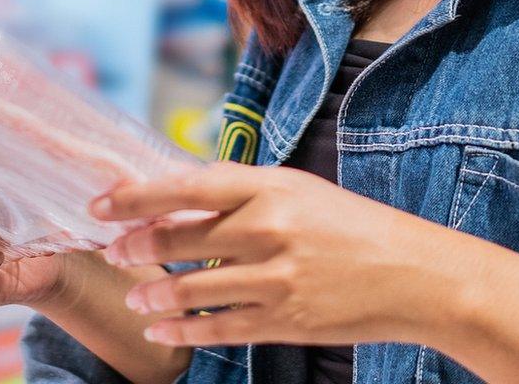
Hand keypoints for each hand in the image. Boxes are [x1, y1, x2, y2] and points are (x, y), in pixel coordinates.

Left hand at [92, 162, 518, 383]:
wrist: (416, 275)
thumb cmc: (352, 226)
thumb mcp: (298, 191)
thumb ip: (240, 193)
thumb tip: (176, 196)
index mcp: (271, 186)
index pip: (186, 186)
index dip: (136, 196)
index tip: (101, 203)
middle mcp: (269, 228)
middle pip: (179, 239)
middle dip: (136, 248)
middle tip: (114, 251)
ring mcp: (276, 278)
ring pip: (191, 290)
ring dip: (153, 296)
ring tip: (137, 298)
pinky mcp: (284, 320)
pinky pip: (217, 328)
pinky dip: (181, 332)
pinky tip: (161, 331)